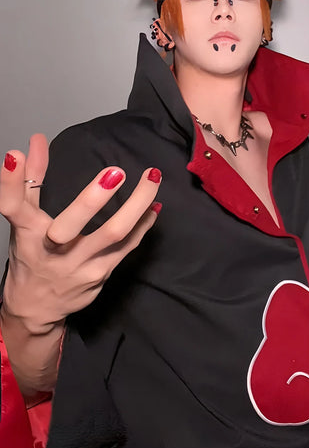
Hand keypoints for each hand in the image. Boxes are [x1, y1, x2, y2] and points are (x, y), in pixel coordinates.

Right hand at [0, 134, 161, 390]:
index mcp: (27, 233)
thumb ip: (30, 178)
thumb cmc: (31, 255)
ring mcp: (79, 265)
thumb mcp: (23, 219)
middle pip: (72, 225)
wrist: (38, 306)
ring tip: (152, 177)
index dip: (10, 182)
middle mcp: (51, 250)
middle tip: (116, 171)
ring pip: (113, 235)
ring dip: (137, 205)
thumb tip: (35, 140)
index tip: (13, 156)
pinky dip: (143, 223)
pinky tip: (155, 203)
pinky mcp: (101, 274)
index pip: (13, 206)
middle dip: (94, 198)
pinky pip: (127, 245)